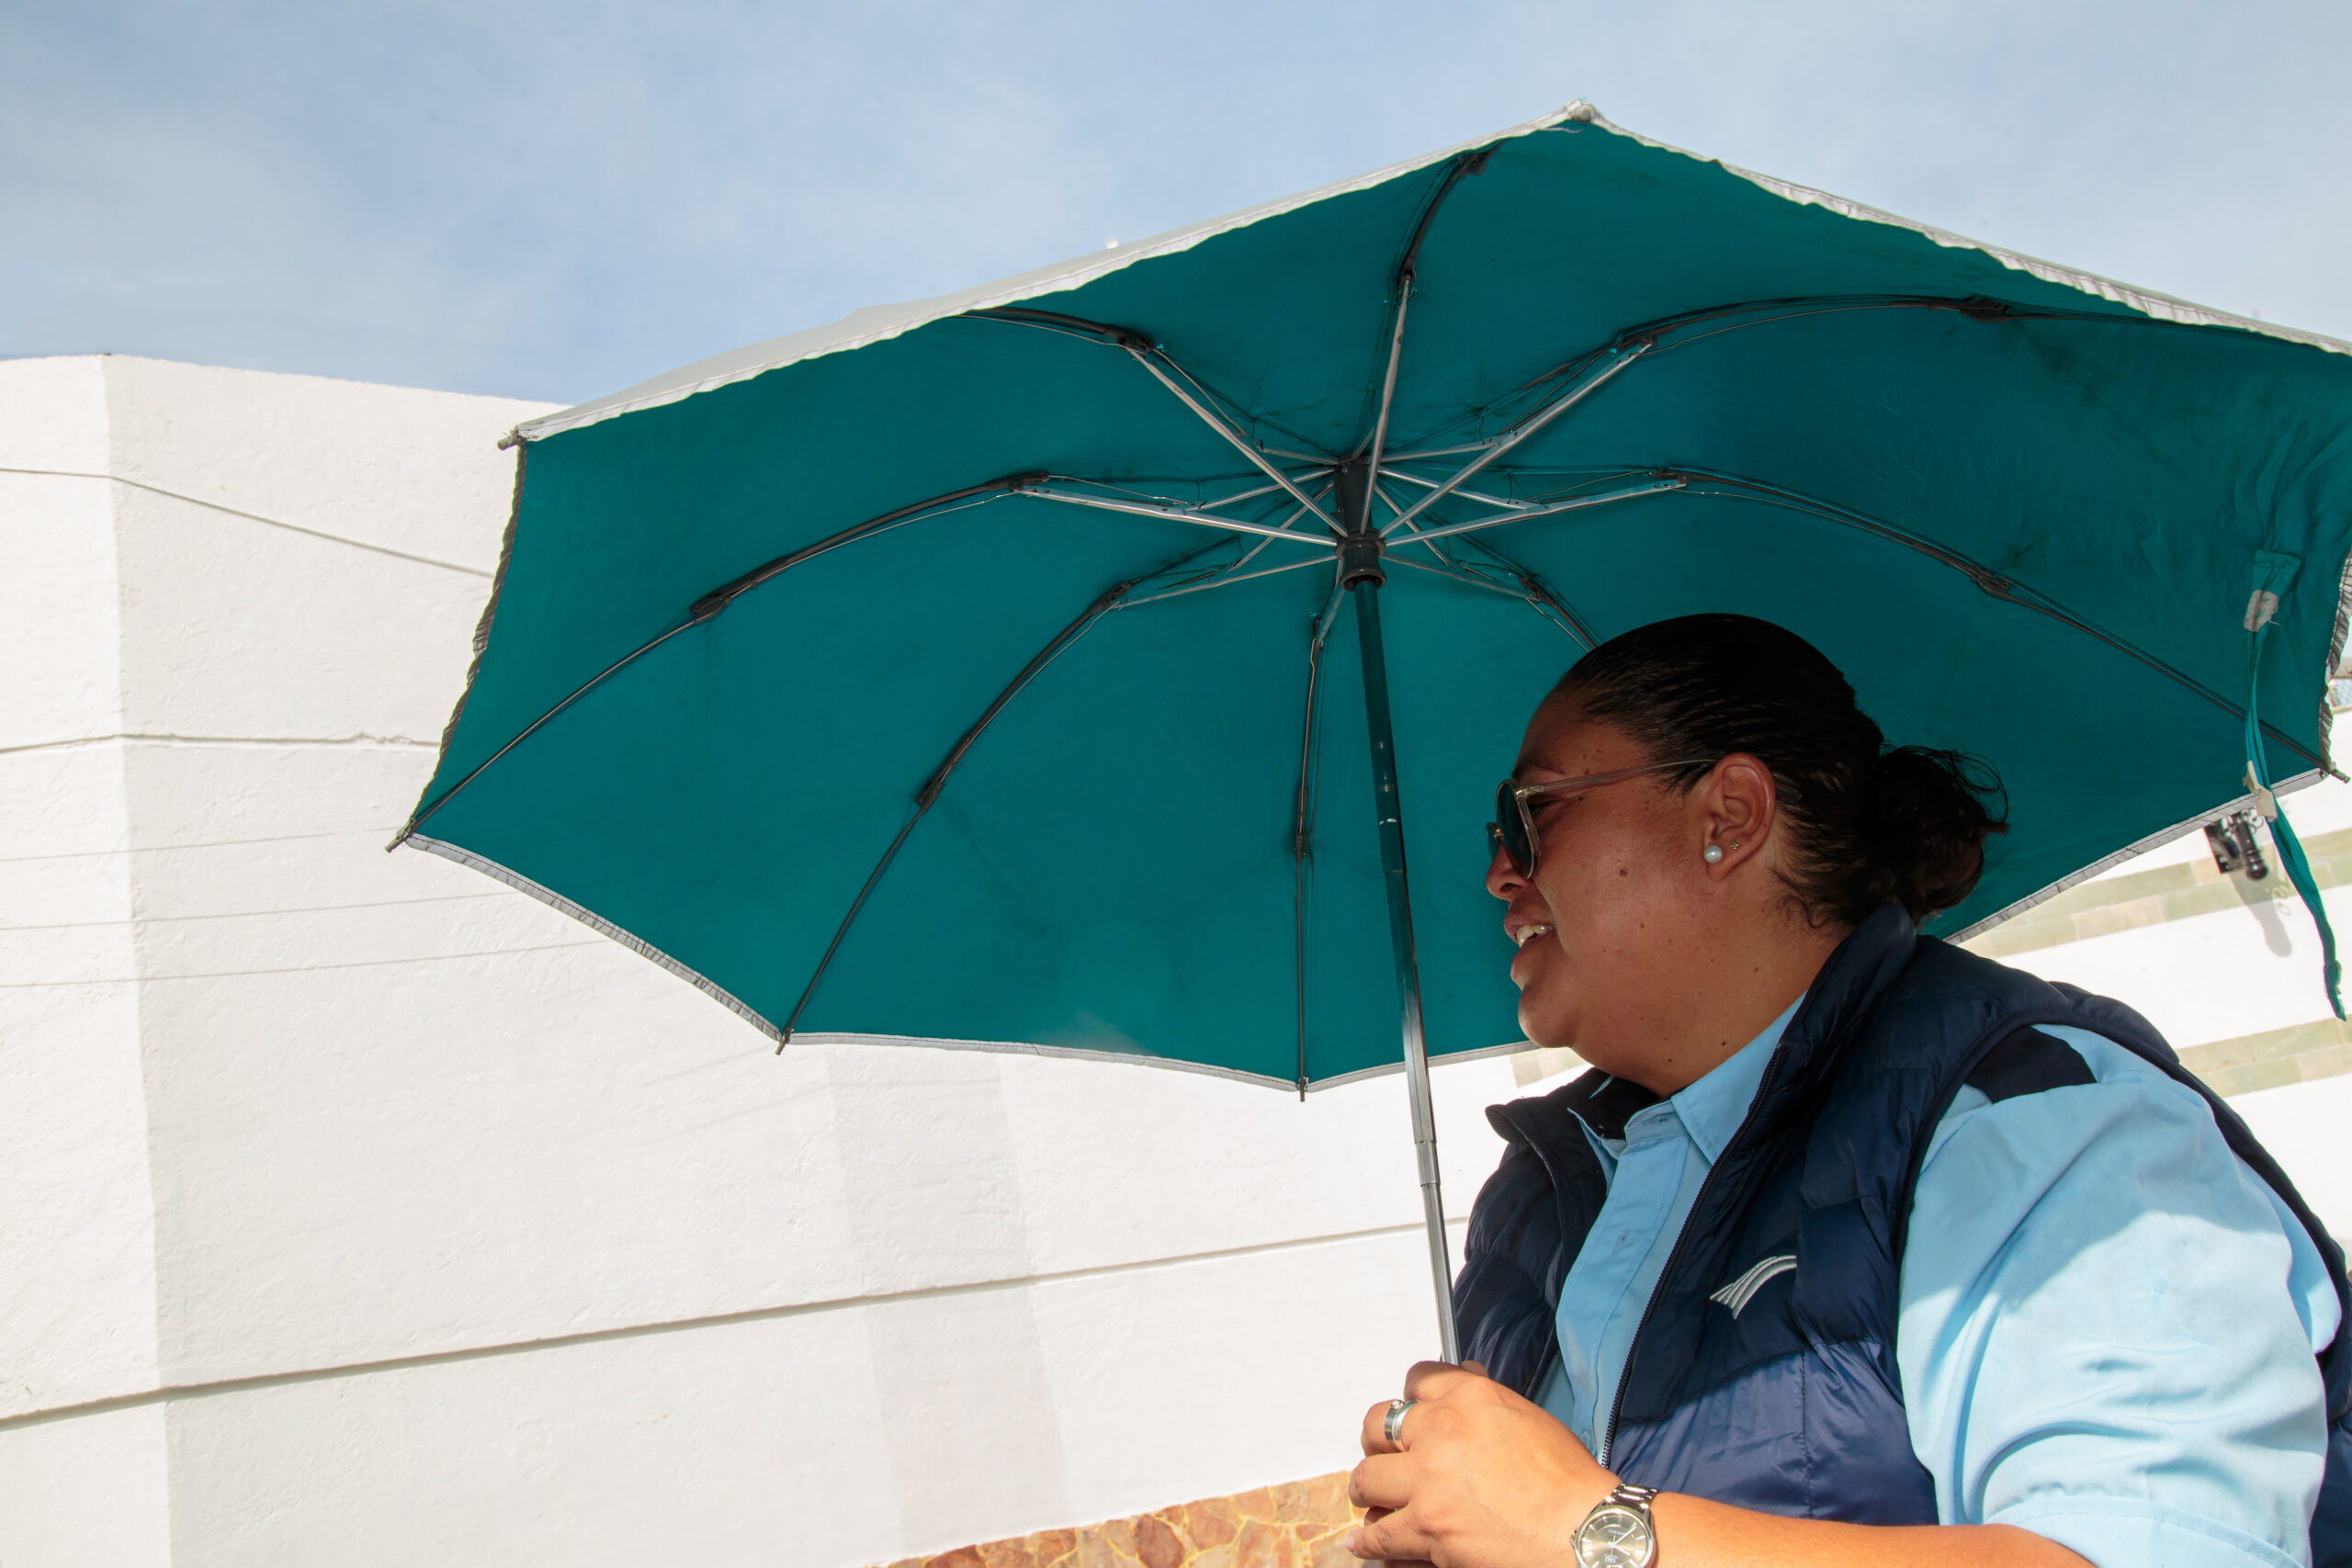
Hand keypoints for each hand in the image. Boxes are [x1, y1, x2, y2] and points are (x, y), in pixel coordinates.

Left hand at [1349, 1361, 1616, 1567]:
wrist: (1585, 1535)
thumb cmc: (1569, 1484)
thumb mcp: (1530, 1420)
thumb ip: (1487, 1400)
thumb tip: (1467, 1378)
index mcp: (1470, 1398)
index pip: (1417, 1378)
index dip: (1410, 1397)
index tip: (1407, 1413)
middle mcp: (1441, 1432)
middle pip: (1376, 1425)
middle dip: (1377, 1442)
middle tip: (1384, 1458)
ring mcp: (1428, 1482)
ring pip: (1367, 1479)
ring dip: (1369, 1492)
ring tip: (1373, 1499)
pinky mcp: (1426, 1529)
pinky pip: (1378, 1534)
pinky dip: (1371, 1542)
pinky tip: (1366, 1542)